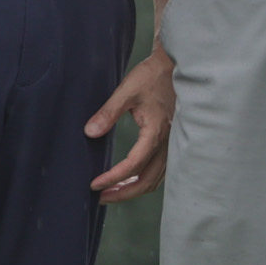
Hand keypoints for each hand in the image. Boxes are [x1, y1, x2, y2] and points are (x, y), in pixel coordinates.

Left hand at [86, 47, 174, 202]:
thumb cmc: (153, 76)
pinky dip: (145, 180)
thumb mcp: (127, 91)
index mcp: (155, 133)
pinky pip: (160, 171)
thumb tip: (90, 132)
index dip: (113, 178)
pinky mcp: (171, 142)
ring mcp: (172, 144)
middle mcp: (166, 143)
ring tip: (113, 193)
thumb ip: (108, 113)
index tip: (95, 184)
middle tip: (101, 198)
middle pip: (147, 181)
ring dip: (134, 189)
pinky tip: (131, 179)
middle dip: (123, 193)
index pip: (133, 166)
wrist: (176, 66)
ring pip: (155, 179)